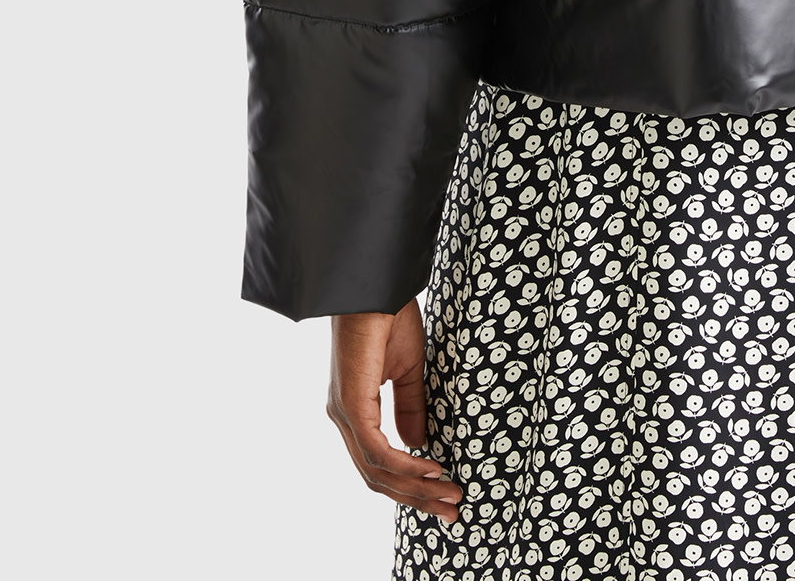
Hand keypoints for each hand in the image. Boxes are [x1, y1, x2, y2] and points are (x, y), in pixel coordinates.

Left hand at [327, 300, 462, 523]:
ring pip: (375, 470)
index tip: (443, 495)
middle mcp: (344, 416)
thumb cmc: (388, 315)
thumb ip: (410, 408)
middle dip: (416, 498)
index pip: (378, 463)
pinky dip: (403, 465)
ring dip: (415, 488)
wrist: (373, 283)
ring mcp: (343, 412)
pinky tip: (429, 470)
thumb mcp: (408, 370)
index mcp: (355, 409)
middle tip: (451, 511)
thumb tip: (417, 447)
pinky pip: (375, 449)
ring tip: (449, 496)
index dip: (410, 485)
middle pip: (376, 476)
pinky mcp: (350, 403)